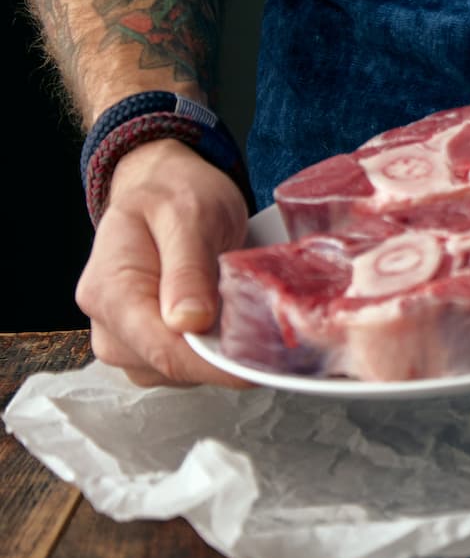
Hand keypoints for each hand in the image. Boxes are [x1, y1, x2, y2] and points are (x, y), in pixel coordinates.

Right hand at [75, 139, 253, 386]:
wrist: (162, 185)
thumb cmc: (173, 194)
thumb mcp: (189, 215)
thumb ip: (187, 269)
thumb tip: (187, 323)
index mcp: (109, 292)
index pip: (163, 350)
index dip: (217, 364)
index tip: (264, 362)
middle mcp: (108, 325)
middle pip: (172, 366)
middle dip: (223, 356)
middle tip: (273, 327)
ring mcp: (126, 340)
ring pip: (181, 373)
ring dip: (220, 353)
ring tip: (248, 312)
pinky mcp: (147, 346)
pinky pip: (185, 364)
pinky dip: (214, 350)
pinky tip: (233, 319)